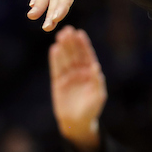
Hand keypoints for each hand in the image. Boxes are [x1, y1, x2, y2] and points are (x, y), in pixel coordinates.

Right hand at [49, 26, 106, 151]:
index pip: (87, 56)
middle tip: (67, 29)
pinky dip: (55, 59)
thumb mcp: (97, 97)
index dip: (83, 45)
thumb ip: (97, 82)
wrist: (77, 122)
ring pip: (65, 59)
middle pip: (75, 54)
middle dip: (71, 42)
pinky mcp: (58, 83)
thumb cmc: (91, 110)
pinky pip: (56, 69)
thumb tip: (95, 67)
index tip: (80, 33)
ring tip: (60, 35)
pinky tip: (54, 49)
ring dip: (63, 47)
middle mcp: (79, 72)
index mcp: (91, 74)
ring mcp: (68, 77)